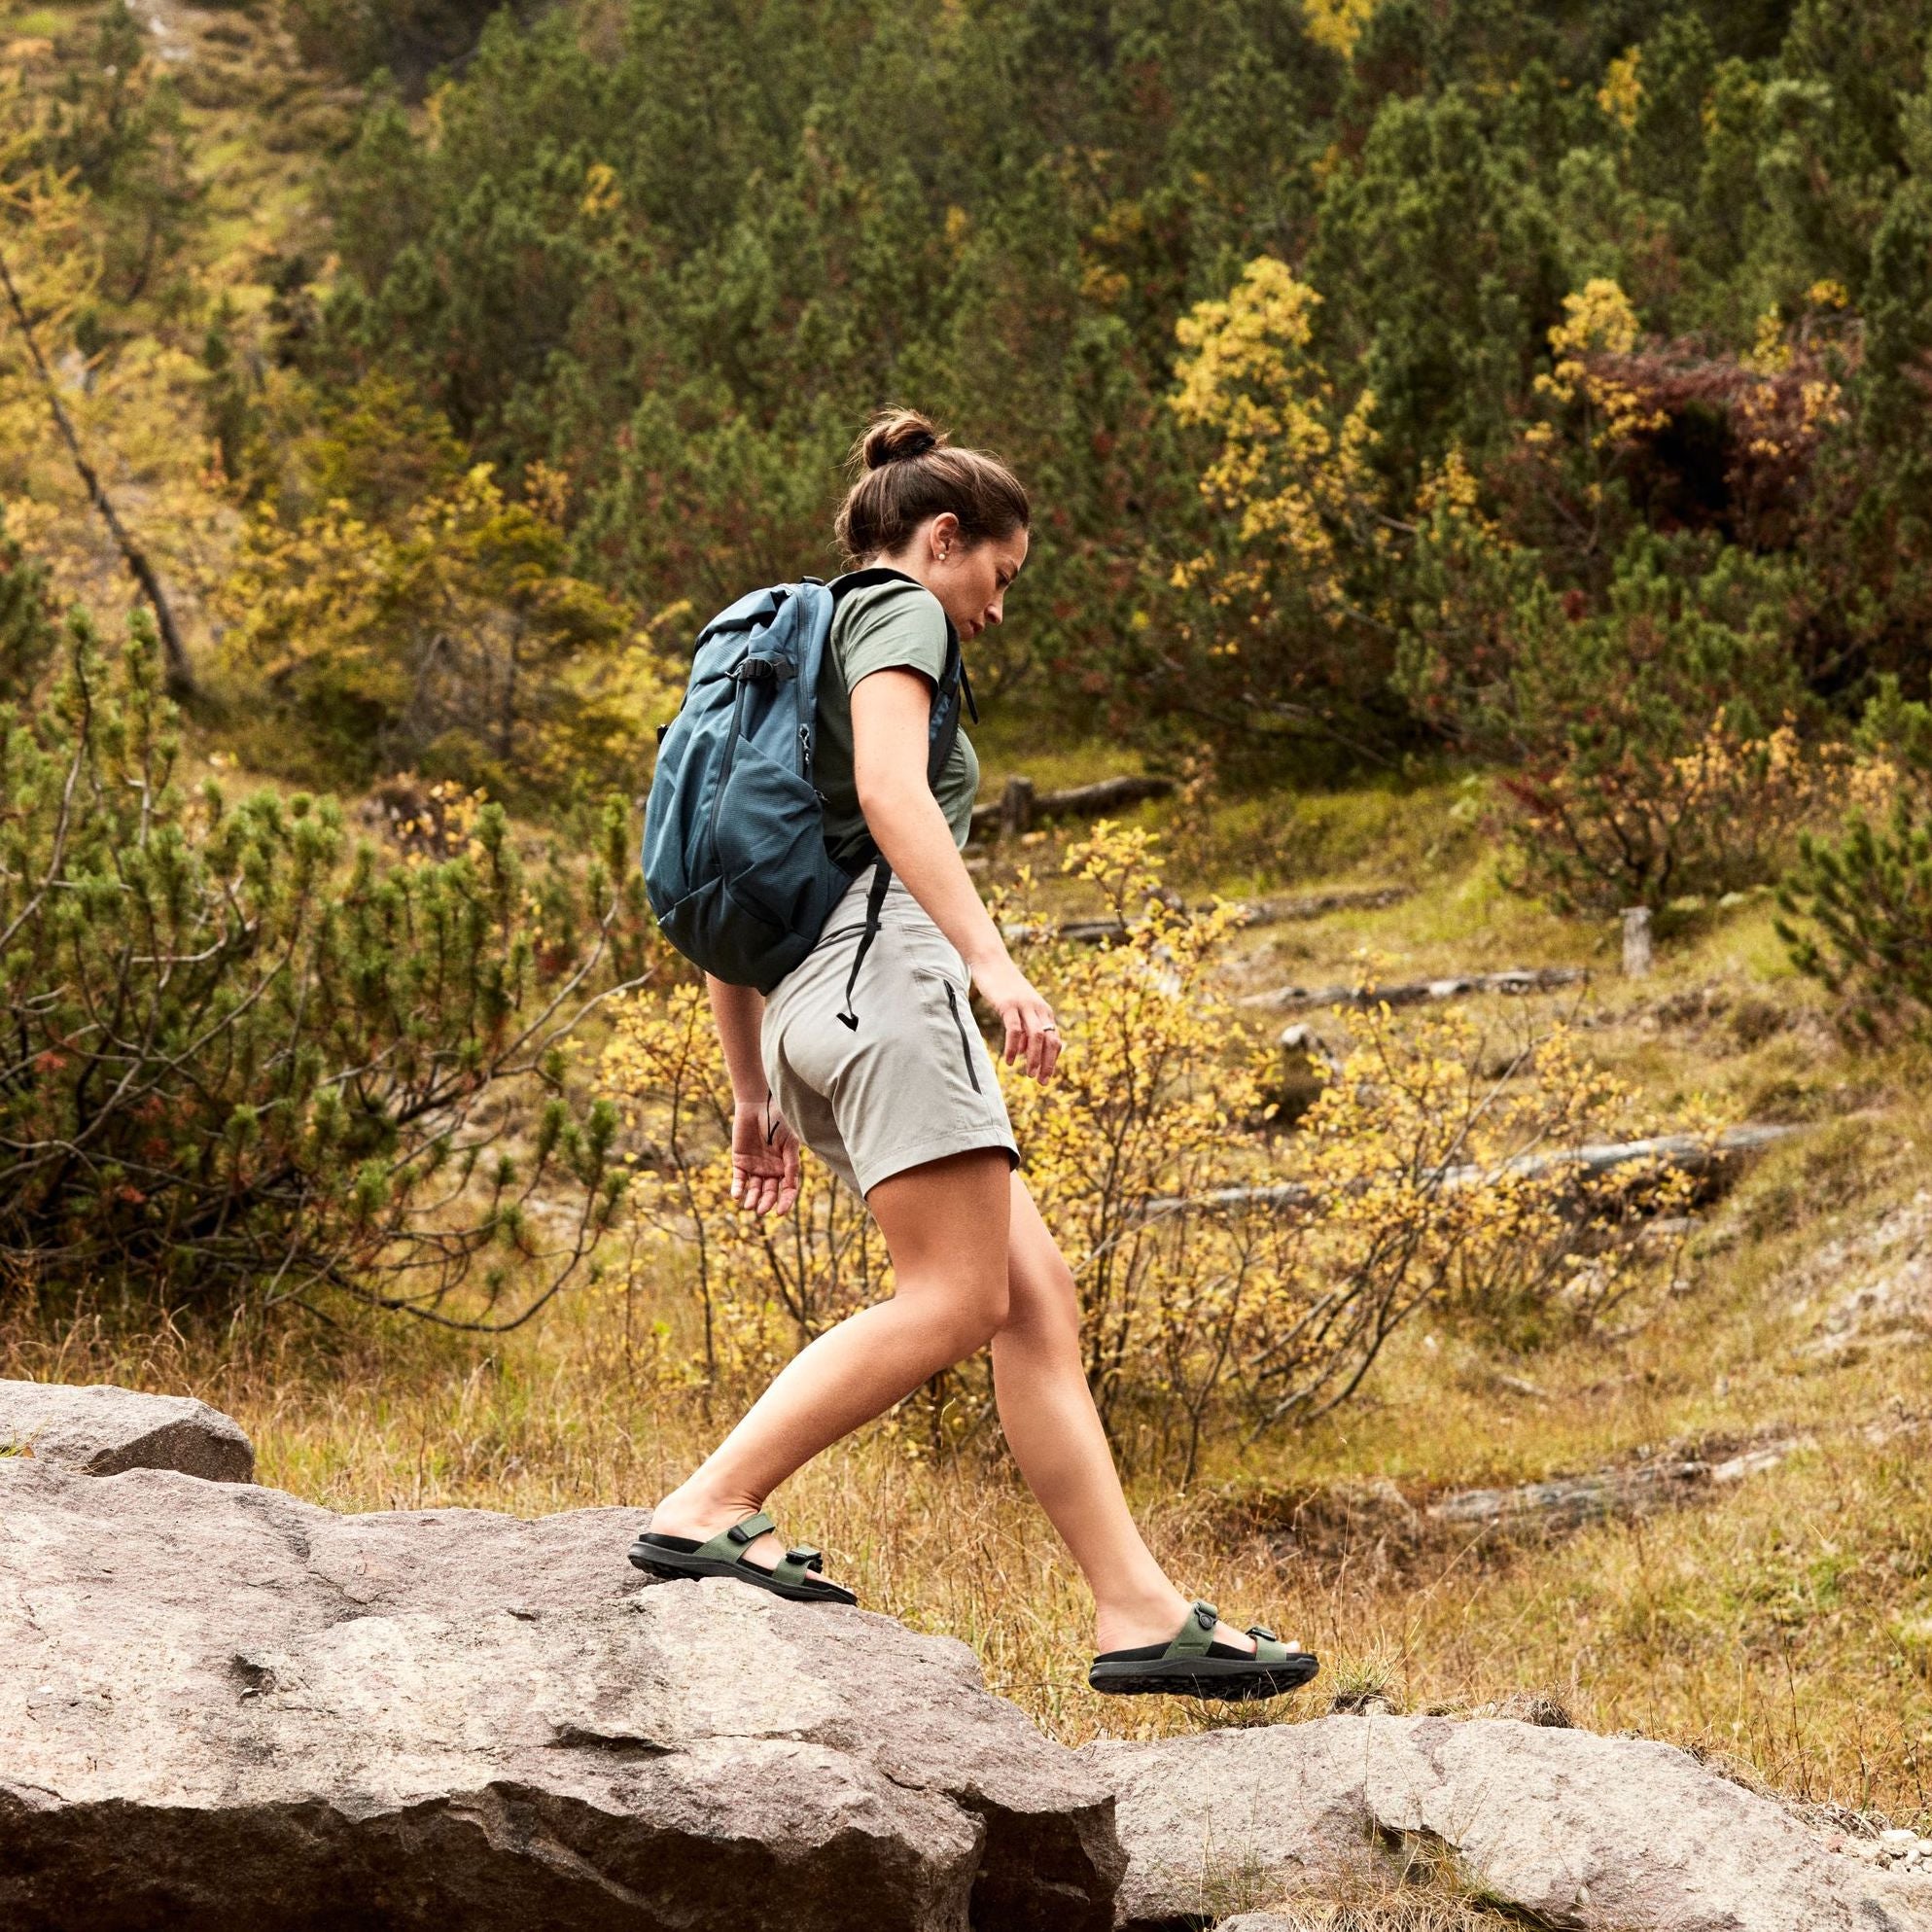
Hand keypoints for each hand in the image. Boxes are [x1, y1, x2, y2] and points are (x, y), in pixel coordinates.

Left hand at [731, 1097, 799, 1215]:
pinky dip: (738, 1188)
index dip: (786, 1202)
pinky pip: (739, 1179)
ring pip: (755, 1189)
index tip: (780, 1212)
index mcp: (786, 1166)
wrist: (758, 1104)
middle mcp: (772, 1170)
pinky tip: (737, 1196)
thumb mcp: (789, 1141)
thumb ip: (791, 1162)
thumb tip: (791, 1185)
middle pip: (770, 1192)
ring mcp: (755, 1167)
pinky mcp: (740, 1161)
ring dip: (752, 1199)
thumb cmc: (778, 1119)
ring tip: (749, 1206)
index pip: (788, 1189)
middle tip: (761, 1210)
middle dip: (767, 1202)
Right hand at [963, 951, 1060, 1081]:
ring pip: (1036, 1037)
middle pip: (1050, 1040)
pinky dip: (1013, 1047)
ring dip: (1033, 1058)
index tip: (1046, 1077)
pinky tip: (1009, 1060)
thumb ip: (1024, 1029)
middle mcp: (1038, 1009)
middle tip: (1041, 1081)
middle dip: (1047, 1063)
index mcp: (1044, 1011)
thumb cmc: (1004, 987)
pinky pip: (1015, 1030)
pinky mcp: (1008, 1004)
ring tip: (1028, 1074)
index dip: (1053, 1060)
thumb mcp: (1019, 1008)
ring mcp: (1024, 1006)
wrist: (991, 962)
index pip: (1055, 1039)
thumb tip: (1023, 1052)